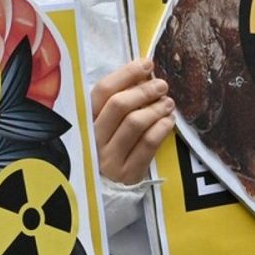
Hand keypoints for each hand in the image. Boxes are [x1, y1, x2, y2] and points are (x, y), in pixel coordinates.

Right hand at [91, 58, 174, 185]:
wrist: (108, 190)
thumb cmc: (110, 146)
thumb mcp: (107, 123)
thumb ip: (119, 100)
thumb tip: (145, 71)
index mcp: (86, 120)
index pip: (102, 91)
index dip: (126, 74)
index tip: (147, 64)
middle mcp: (93, 139)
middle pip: (119, 105)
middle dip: (144, 91)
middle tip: (162, 85)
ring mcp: (108, 158)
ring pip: (135, 123)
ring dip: (156, 108)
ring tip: (168, 103)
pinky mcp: (127, 174)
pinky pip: (148, 145)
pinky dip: (162, 128)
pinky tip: (169, 121)